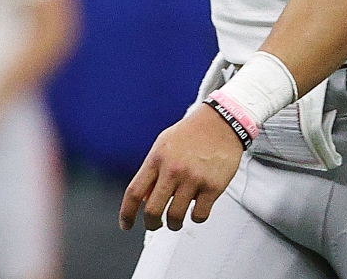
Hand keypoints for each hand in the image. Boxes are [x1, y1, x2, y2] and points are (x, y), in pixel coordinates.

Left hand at [119, 104, 242, 231]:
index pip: (134, 193)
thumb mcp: (163, 145)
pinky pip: (199, 215)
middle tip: (155, 225)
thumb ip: (152, 170)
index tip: (126, 224)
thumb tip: (144, 198)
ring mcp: (193, 179)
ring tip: (176, 220)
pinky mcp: (212, 186)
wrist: (221, 122)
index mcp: (157, 159)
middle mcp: (173, 169)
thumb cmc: (192, 132)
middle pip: (153, 211)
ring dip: (174, 224)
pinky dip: (195, 218)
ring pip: (175, 217)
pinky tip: (195, 210)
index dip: (126, 214)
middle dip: (151, 224)